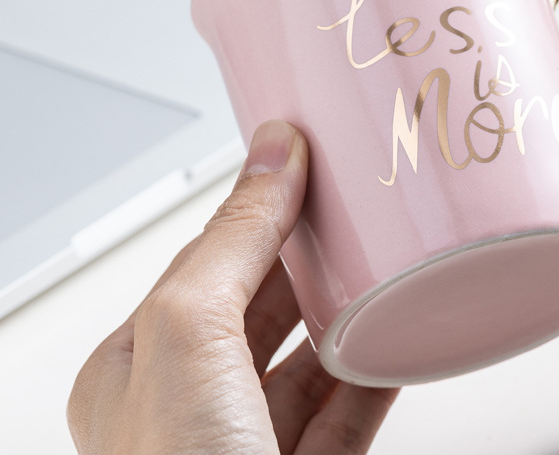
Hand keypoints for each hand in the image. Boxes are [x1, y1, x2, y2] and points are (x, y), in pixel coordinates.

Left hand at [67, 120, 397, 454]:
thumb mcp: (188, 337)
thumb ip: (233, 239)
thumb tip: (273, 152)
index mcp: (140, 366)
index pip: (208, 258)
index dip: (257, 205)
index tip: (305, 160)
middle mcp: (192, 405)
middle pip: (263, 301)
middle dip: (307, 252)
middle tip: (353, 203)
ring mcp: (251, 444)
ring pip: (309, 356)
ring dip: (347, 308)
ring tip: (381, 259)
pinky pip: (349, 409)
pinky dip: (377, 368)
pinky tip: (397, 336)